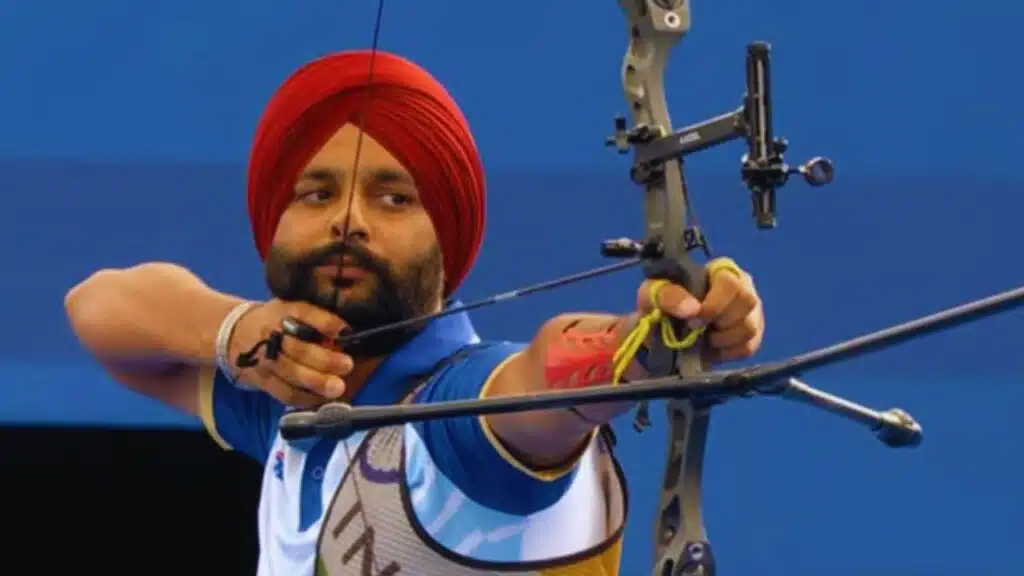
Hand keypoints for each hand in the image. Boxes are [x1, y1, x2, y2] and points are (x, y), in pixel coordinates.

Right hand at [228, 300, 353, 406]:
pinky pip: (284, 393)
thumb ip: (317, 319)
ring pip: (291, 373)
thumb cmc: (277, 320)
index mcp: (284, 311)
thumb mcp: (292, 308)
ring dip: (317, 382)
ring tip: (338, 388)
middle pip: (298, 349)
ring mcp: (265, 359)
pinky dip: (305, 398)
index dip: (326, 322)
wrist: (235, 332)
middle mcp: (272, 334)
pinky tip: (322, 398)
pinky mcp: (262, 380)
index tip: (346, 331)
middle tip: (347, 365)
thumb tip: (347, 335)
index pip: (305, 313)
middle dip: (325, 359)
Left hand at [637, 258, 763, 363]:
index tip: (694, 320)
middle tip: (698, 329)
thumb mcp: (653, 294)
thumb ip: (668, 296)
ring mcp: (751, 311)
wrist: (661, 334)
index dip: (715, 305)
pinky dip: (726, 352)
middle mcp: (743, 286)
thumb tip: (693, 309)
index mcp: (721, 270)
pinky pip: (748, 347)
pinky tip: (712, 347)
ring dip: (722, 339)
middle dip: (720, 322)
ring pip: (749, 327)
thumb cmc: (660, 305)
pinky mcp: (753, 336)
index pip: (731, 283)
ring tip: (703, 337)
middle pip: (747, 303)